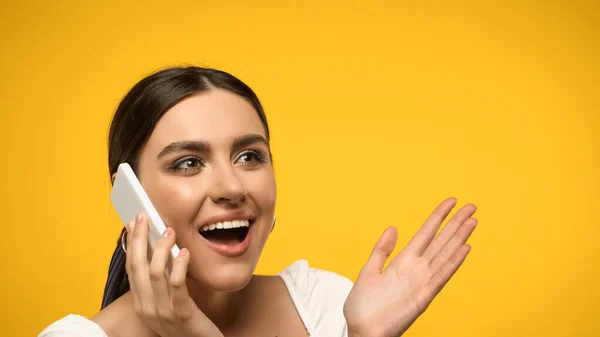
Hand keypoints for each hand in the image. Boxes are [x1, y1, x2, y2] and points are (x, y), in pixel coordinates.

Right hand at [125, 213, 222, 336]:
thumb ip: (161, 280)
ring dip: (161, 249)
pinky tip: (184, 253)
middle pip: (138, 267)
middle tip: (145, 217)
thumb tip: (159, 249)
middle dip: (139, 239)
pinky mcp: (182, 314)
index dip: (131, 244)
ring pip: (155, 273)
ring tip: (170, 231)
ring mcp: (162, 312)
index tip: (134, 223)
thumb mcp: (166, 301)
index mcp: (140, 303)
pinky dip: (179, 266)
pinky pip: (177, 285)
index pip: (131, 268)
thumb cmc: (186, 322)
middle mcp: (147, 307)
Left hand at [343, 197, 477, 336]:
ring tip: (473, 222)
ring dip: (459, 238)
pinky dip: (453, 263)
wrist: (362, 330)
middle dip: (456, 223)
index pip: (426, 233)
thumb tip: (392, 228)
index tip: (451, 201)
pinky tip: (465, 249)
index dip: (438, 216)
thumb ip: (382, 250)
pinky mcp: (423, 296)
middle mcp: (416, 269)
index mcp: (403, 261)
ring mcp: (422, 281)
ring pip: (445, 255)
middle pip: (441, 241)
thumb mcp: (369, 270)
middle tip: (472, 206)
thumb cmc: (364, 306)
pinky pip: (441, 276)